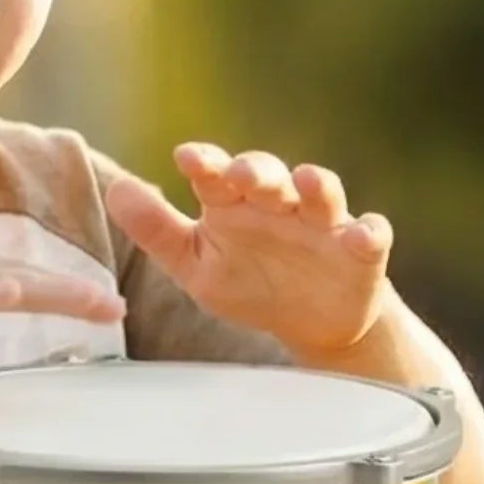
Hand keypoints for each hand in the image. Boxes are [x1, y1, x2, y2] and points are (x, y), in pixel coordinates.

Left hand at [104, 143, 392, 358]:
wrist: (313, 324)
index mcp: (234, 205)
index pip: (215, 175)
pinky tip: (361, 236)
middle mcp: (278, 205)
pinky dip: (368, 232)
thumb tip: (113, 190)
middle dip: (256, 171)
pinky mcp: (361, 251)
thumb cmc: (250, 283)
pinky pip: (370, 234)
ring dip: (315, 186)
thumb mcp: (196, 266)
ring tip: (306, 181)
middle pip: (268, 175)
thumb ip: (157, 231)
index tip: (187, 158)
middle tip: (240, 174)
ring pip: (321, 194)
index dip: (205, 163)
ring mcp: (322, 224)